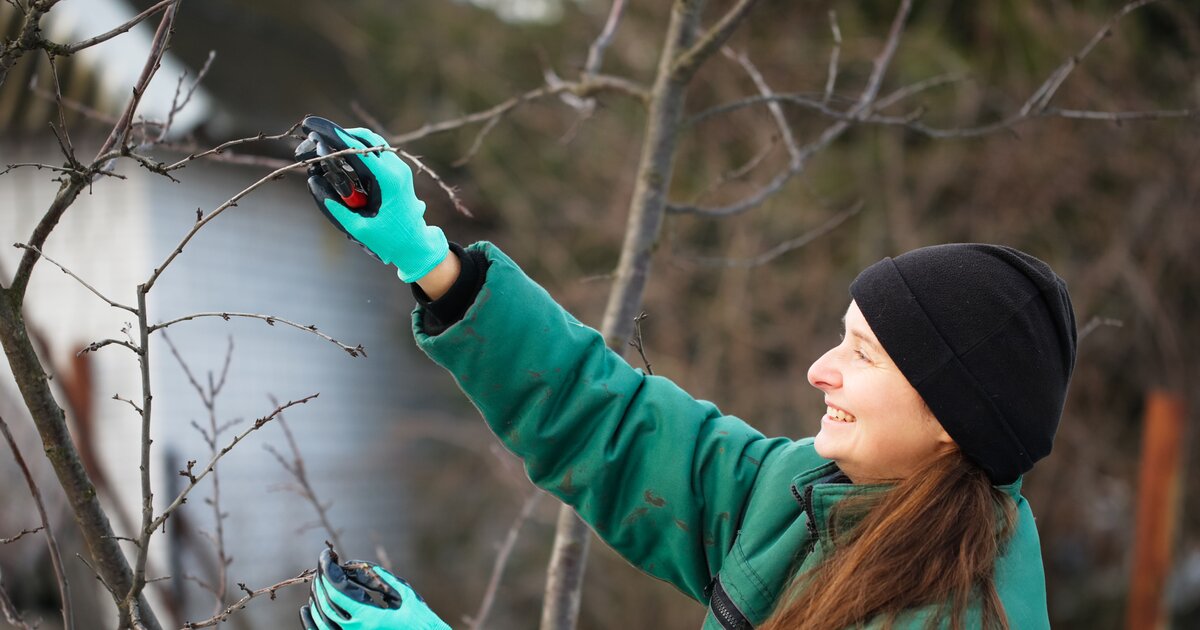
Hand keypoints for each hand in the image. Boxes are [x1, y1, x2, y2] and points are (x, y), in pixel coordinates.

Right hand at [298, 116, 448, 282]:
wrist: (415, 244)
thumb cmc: (389, 239)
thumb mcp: (359, 227)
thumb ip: (337, 207)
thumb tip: (315, 183)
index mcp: (388, 180)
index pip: (358, 149)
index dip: (334, 136)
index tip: (315, 127)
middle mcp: (397, 169)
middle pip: (365, 138)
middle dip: (340, 134)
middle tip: (317, 136)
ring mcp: (400, 168)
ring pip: (372, 142)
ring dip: (350, 140)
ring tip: (326, 144)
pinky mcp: (399, 171)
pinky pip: (377, 152)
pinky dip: (359, 149)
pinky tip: (343, 156)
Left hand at [300, 549, 450, 629]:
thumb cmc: (419, 620)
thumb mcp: (403, 595)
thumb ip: (377, 578)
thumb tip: (352, 565)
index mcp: (369, 617)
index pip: (337, 588)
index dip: (328, 568)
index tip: (327, 554)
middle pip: (325, 601)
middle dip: (322, 579)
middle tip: (324, 564)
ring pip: (320, 619)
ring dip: (316, 596)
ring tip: (319, 580)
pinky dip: (311, 621)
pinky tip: (307, 608)